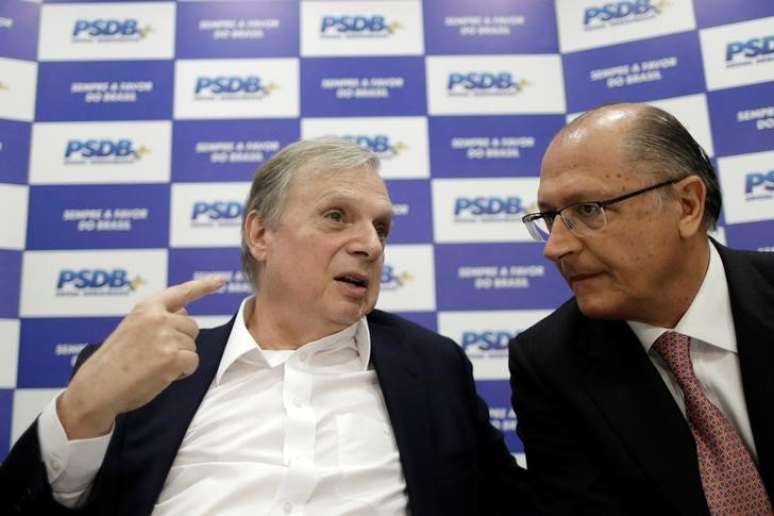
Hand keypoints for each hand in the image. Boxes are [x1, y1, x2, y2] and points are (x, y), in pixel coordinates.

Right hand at [57, 276, 224, 438]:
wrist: (96, 388)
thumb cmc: (112, 362)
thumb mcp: (131, 328)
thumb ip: (157, 318)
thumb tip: (184, 312)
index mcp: (146, 308)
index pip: (181, 292)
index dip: (203, 286)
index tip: (220, 281)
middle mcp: (158, 318)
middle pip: (192, 327)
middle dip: (181, 342)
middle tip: (155, 356)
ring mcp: (166, 337)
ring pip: (192, 346)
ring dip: (180, 358)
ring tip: (153, 366)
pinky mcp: (173, 358)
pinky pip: (192, 363)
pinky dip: (182, 372)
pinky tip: (161, 375)